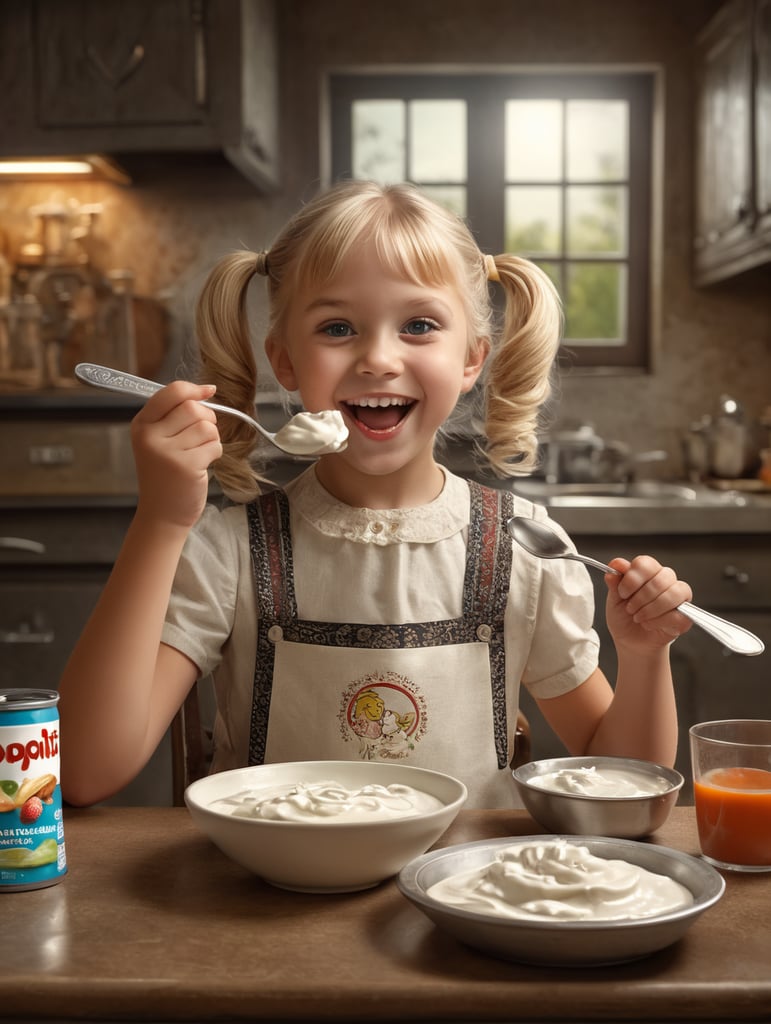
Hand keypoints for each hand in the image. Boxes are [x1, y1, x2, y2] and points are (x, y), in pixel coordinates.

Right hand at [131, 381, 222, 528]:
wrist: (162, 514)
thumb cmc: (165, 474)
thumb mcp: (158, 441)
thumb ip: (175, 416)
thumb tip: (208, 390)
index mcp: (142, 425)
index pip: (170, 392)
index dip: (193, 389)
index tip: (208, 391)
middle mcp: (150, 436)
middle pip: (192, 408)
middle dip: (207, 418)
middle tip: (203, 435)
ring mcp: (167, 452)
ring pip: (206, 427)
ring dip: (212, 438)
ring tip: (200, 452)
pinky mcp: (186, 466)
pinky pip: (214, 446)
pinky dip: (215, 453)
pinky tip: (202, 465)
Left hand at [604, 555, 692, 652]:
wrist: (630, 641)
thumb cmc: (624, 618)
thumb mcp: (614, 600)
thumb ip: (616, 582)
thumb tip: (616, 564)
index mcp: (648, 572)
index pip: (646, 563)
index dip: (632, 578)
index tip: (622, 592)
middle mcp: (666, 580)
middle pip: (662, 577)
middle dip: (641, 597)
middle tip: (630, 609)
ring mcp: (678, 598)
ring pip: (674, 593)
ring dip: (651, 608)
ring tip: (638, 617)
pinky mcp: (685, 617)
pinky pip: (678, 615)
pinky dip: (658, 621)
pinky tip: (648, 624)